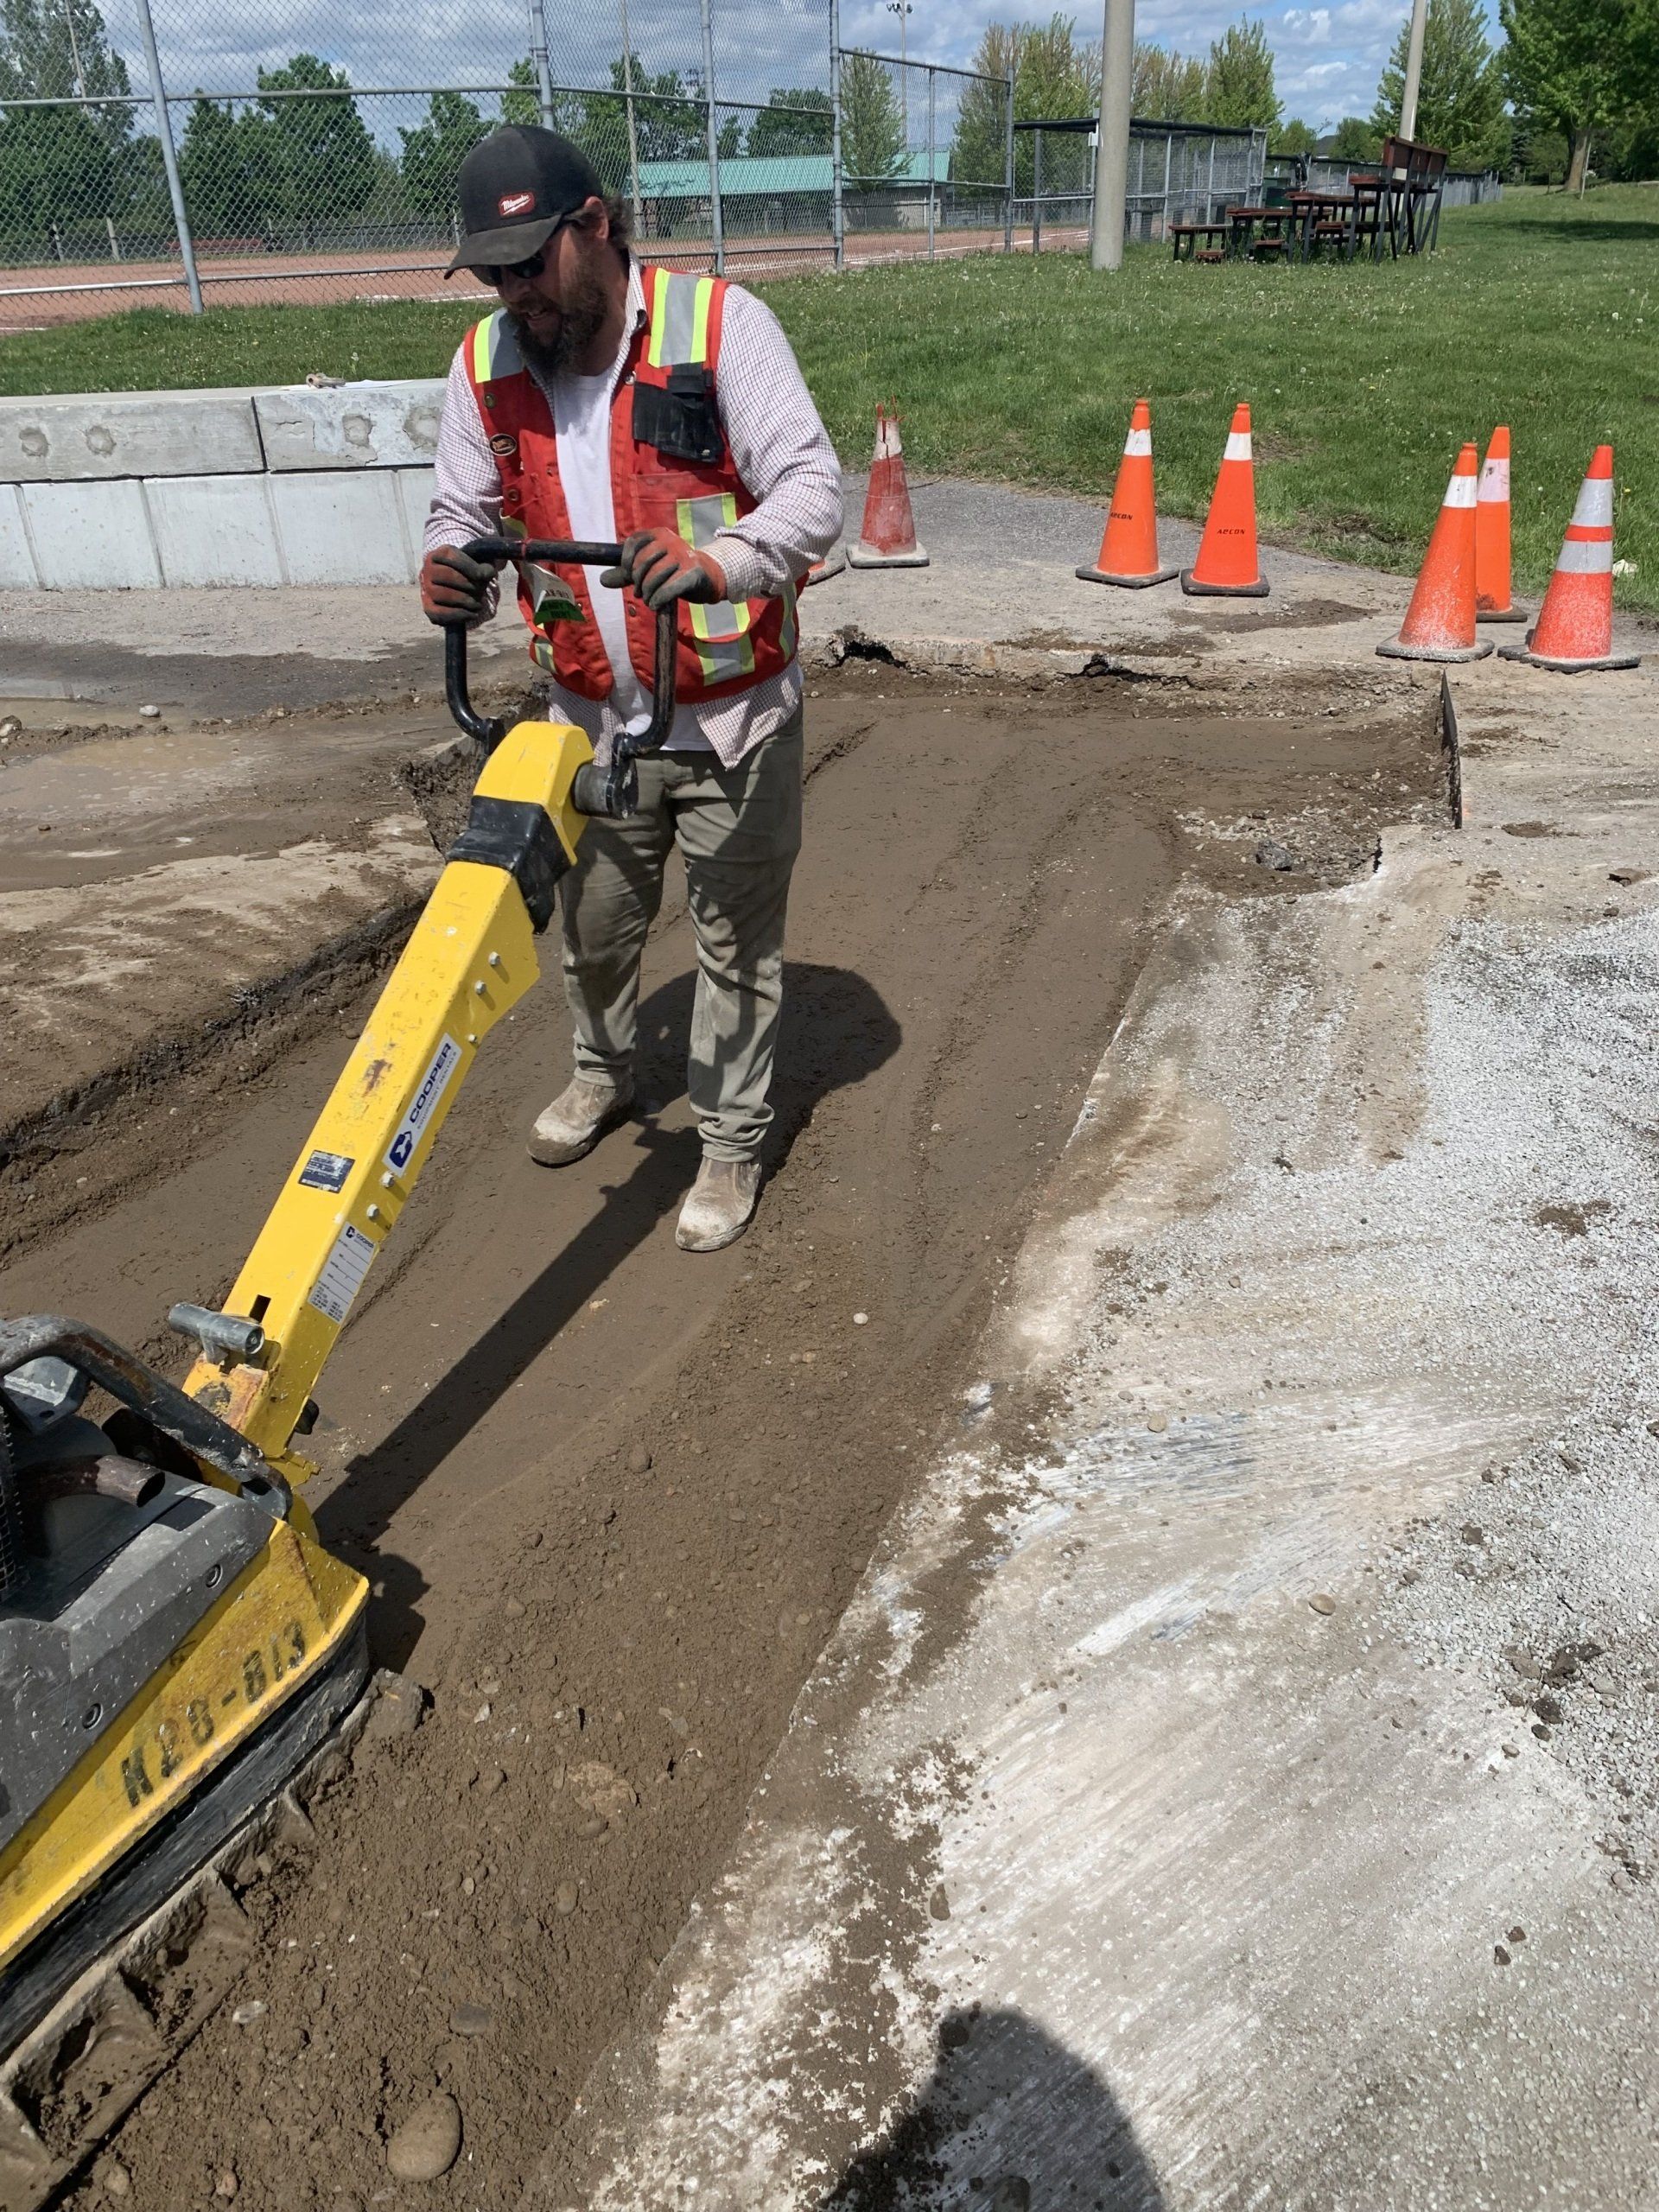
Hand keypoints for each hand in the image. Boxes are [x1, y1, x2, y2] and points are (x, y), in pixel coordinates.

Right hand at [420, 543, 501, 624]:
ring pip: (440, 594)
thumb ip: (485, 568)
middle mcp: (428, 570)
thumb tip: (485, 574)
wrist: (462, 590)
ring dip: (464, 600)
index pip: (452, 558)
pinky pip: (438, 613)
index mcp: (440, 554)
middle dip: (467, 584)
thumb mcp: (480, 567)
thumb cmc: (471, 575)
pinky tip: (472, 614)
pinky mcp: (428, 607)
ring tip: (477, 604)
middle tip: (479, 590)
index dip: (470, 568)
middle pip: (446, 575)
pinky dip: (458, 615)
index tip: (482, 576)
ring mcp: (426, 589)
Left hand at [600, 527, 726, 610]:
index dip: (626, 562)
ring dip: (648, 595)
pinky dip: (659, 599)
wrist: (708, 578)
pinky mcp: (693, 571)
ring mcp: (683, 555)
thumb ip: (626, 574)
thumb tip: (602, 579)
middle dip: (638, 583)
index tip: (629, 576)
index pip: (633, 543)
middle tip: (641, 594)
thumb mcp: (650, 570)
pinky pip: (669, 588)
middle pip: (642, 563)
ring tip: (650, 601)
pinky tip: (656, 604)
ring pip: (654, 578)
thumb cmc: (675, 572)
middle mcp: (670, 540)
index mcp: (658, 534)